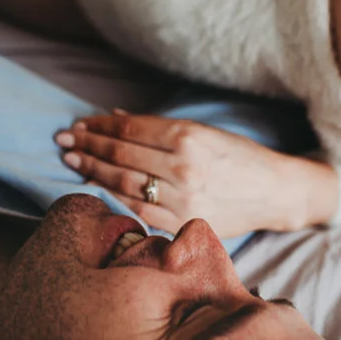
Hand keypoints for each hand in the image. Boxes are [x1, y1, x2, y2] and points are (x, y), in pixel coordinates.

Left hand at [56, 112, 333, 237]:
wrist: (275, 193)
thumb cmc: (238, 158)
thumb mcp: (203, 132)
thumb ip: (158, 128)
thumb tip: (115, 118)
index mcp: (188, 137)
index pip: (128, 130)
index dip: (99, 126)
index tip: (80, 125)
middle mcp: (182, 167)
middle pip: (120, 155)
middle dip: (88, 145)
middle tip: (65, 140)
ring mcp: (182, 198)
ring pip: (123, 183)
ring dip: (93, 170)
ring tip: (73, 160)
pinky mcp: (183, 221)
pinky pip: (137, 210)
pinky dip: (111, 198)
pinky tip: (94, 188)